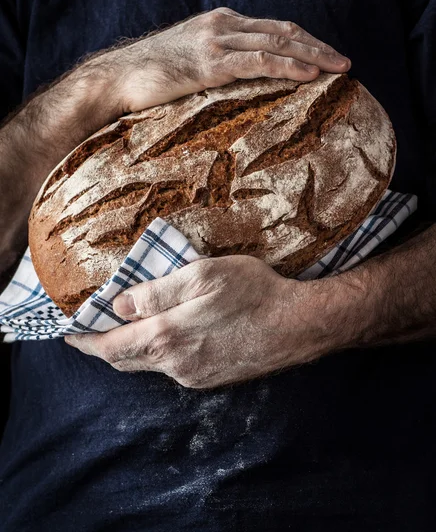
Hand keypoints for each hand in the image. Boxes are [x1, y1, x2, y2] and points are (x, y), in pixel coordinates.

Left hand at [64, 255, 337, 387]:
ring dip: (130, 350)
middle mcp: (176, 365)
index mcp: (167, 339)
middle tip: (89, 331)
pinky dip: (156, 354)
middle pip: (125, 360)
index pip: (109, 346)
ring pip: (149, 365)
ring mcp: (194, 376)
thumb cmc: (252, 293)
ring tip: (123, 330)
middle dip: (102, 347)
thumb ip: (157, 292)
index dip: (85, 339)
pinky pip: (172, 368)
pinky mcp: (211, 378)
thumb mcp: (202, 276)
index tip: (68, 332)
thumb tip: (120, 305)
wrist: (297, 325)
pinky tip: (164, 337)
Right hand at [113, 7, 351, 112]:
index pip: (273, 28)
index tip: (325, 55)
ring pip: (277, 43)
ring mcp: (217, 41)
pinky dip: (288, 67)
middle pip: (283, 31)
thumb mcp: (190, 60)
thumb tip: (238, 81)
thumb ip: (217, 62)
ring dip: (312, 55)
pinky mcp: (210, 63)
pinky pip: (258, 62)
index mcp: (220, 23)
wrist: (117, 78)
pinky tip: (310, 74)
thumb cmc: (150, 75)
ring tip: (339, 68)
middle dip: (317, 46)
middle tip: (344, 61)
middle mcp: (223, 25)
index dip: (303, 41)